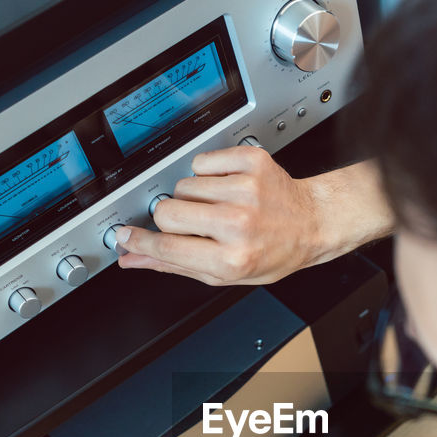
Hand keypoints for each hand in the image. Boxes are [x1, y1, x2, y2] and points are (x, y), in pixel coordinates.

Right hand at [117, 151, 393, 285]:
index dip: (140, 241)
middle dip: (173, 219)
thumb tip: (133, 257)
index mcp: (231, 257)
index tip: (125, 236)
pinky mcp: (251, 163)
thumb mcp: (225, 274)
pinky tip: (228, 187)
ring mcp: (245, 190)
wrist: (312, 223)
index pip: (166, 246)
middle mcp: (238, 224)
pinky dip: (209, 173)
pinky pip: (202, 162)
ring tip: (220, 207)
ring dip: (194, 196)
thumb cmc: (272, 252)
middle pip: (166, 212)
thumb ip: (174, 264)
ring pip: (183, 186)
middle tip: (198, 225)